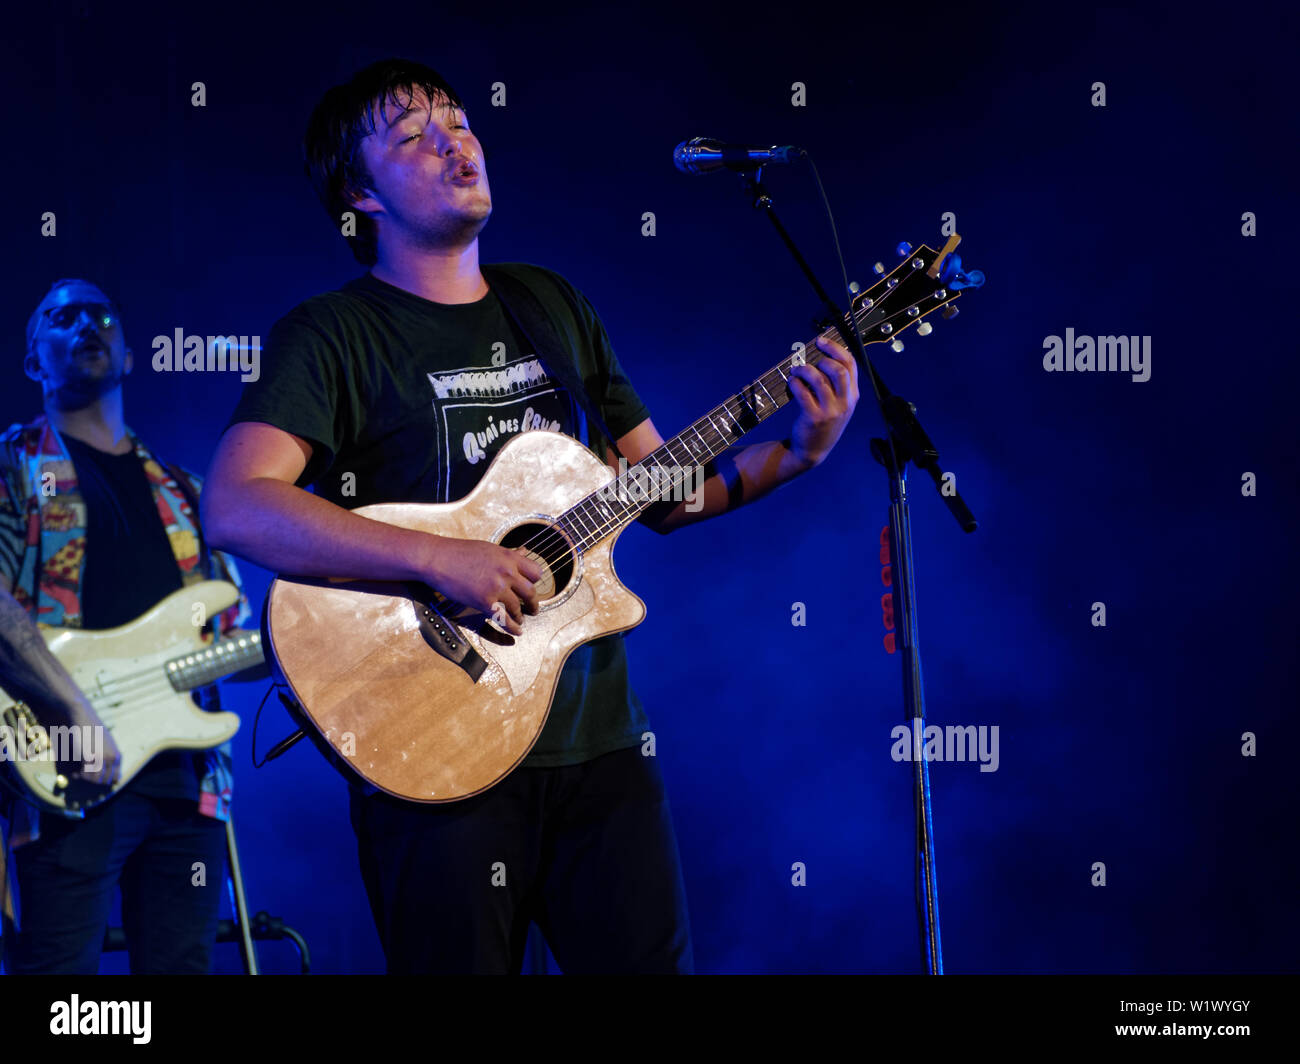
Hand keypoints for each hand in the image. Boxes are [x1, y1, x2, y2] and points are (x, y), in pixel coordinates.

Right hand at [42, 696, 122, 801]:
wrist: (83, 718)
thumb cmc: (93, 732)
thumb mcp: (107, 745)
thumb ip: (111, 760)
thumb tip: (116, 781)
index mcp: (118, 755)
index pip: (115, 778)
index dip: (104, 781)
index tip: (94, 778)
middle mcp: (112, 758)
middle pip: (104, 781)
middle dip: (93, 781)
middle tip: (84, 776)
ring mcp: (101, 758)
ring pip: (94, 780)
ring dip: (85, 779)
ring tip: (78, 774)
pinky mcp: (89, 757)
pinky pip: (85, 775)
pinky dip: (78, 776)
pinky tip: (75, 773)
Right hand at [425, 538, 542, 635]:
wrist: (438, 559)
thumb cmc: (459, 552)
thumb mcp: (489, 549)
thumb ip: (509, 554)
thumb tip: (524, 551)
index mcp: (509, 557)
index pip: (536, 572)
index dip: (535, 582)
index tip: (532, 588)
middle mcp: (507, 572)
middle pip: (531, 592)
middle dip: (533, 604)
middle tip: (532, 609)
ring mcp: (496, 587)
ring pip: (518, 607)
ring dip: (520, 616)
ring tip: (520, 620)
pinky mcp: (484, 601)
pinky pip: (504, 619)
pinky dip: (512, 627)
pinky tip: (516, 631)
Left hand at [789, 334, 859, 467]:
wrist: (813, 450)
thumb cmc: (824, 421)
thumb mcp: (838, 404)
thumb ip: (836, 384)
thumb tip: (823, 354)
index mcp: (853, 395)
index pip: (850, 365)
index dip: (835, 348)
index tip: (821, 341)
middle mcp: (845, 403)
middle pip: (838, 370)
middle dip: (823, 358)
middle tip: (810, 360)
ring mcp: (830, 411)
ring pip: (819, 380)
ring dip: (804, 370)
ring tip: (796, 370)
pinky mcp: (814, 418)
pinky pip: (803, 394)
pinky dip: (795, 383)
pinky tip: (792, 382)